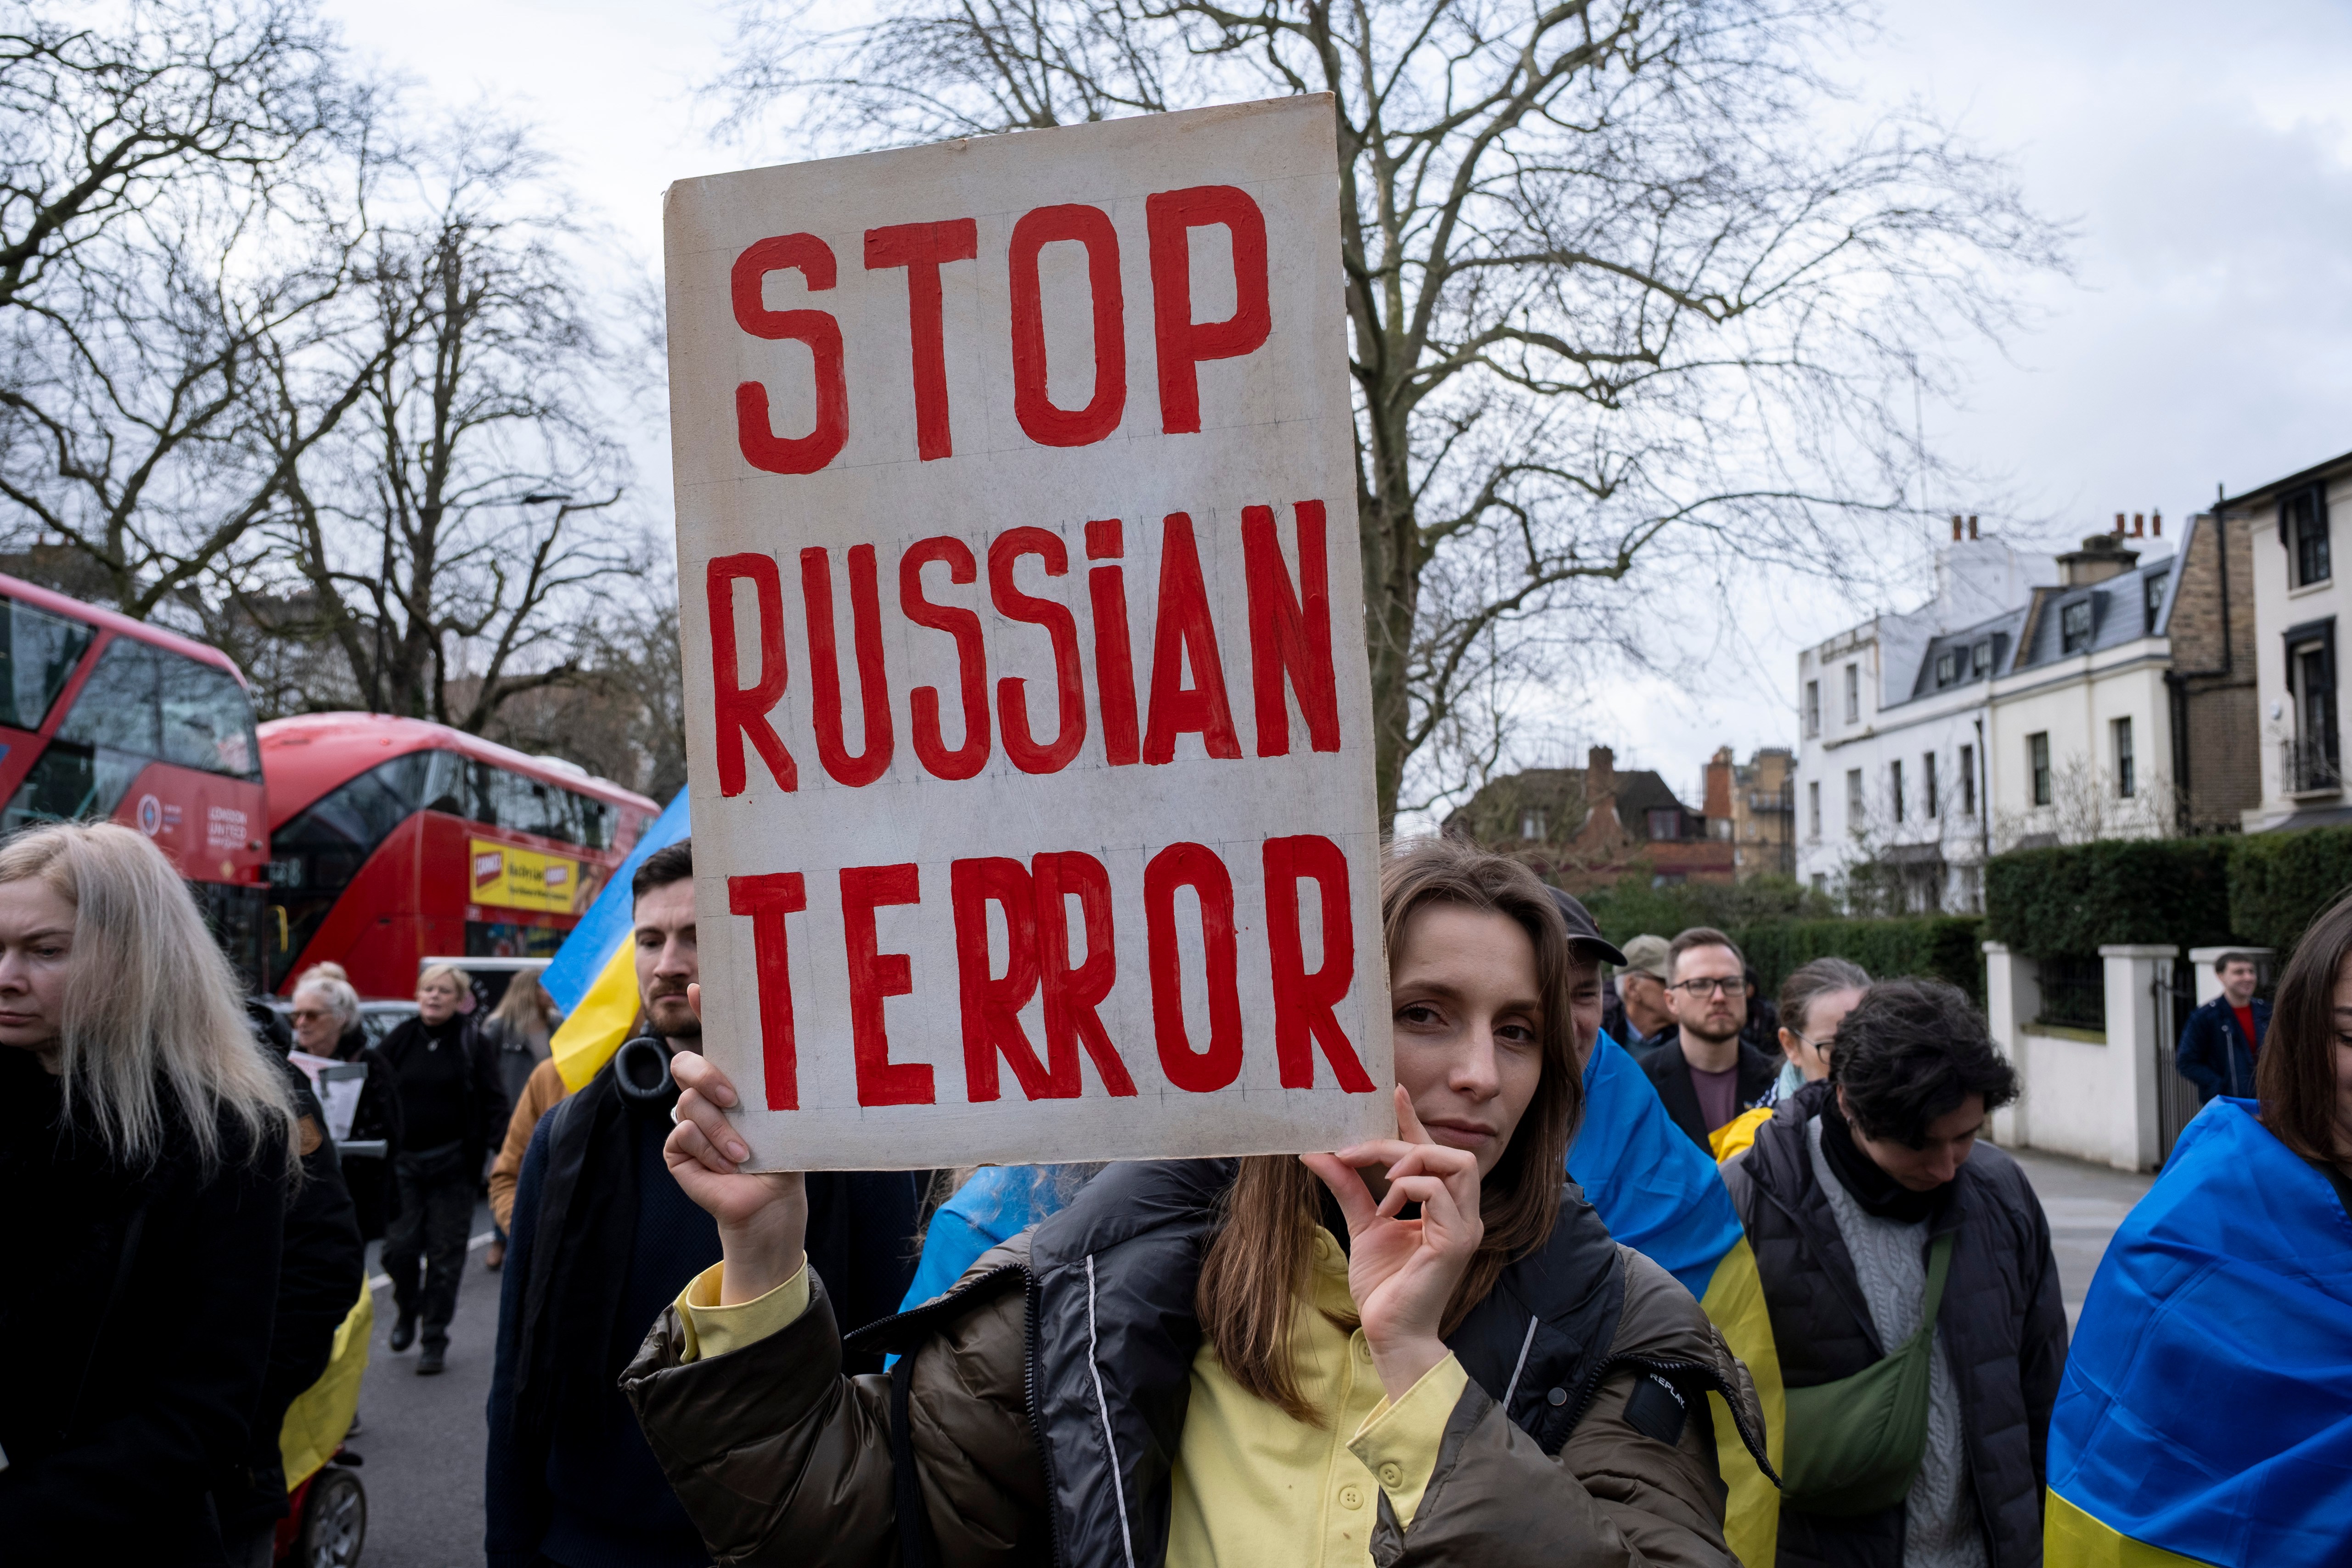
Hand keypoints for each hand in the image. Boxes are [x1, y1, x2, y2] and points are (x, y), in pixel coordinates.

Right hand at [665, 983, 805, 1304]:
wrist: (772, 1200)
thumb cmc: (784, 1152)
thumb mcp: (784, 1114)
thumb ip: (776, 1086)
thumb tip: (796, 1043)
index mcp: (735, 1077)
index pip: (716, 1036)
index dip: (704, 1008)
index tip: (699, 985)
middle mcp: (706, 1093)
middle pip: (685, 1063)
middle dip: (706, 1075)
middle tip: (733, 1098)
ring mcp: (687, 1119)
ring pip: (688, 1104)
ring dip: (720, 1132)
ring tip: (744, 1155)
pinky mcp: (676, 1149)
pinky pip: (682, 1135)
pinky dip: (708, 1152)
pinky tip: (727, 1167)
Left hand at [1301, 1086, 1483, 1400]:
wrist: (1388, 1333)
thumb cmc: (1383, 1287)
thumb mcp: (1362, 1225)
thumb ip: (1348, 1188)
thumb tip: (1316, 1152)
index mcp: (1445, 1210)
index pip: (1436, 1153)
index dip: (1416, 1121)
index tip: (1394, 1090)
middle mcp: (1463, 1215)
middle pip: (1452, 1152)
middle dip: (1406, 1143)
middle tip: (1361, 1153)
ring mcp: (1465, 1228)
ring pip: (1457, 1163)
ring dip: (1413, 1161)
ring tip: (1382, 1183)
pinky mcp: (1455, 1242)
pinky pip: (1440, 1192)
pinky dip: (1409, 1189)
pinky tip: (1387, 1209)